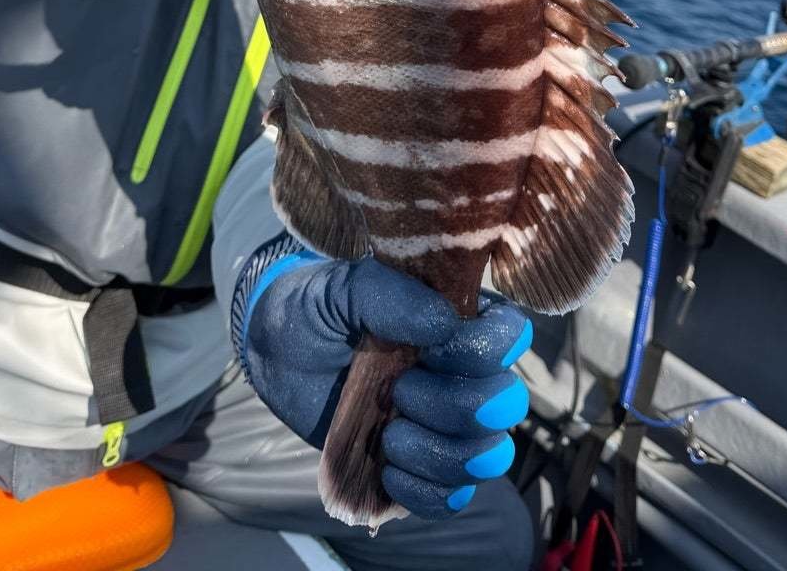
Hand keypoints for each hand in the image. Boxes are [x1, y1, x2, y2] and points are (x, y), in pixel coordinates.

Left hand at [238, 253, 531, 519]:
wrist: (275, 355)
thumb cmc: (317, 309)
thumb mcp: (343, 288)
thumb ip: (389, 294)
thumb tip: (443, 324)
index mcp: (457, 319)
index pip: (510, 336)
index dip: (481, 352)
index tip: (429, 350)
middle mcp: (463, 373)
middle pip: (504, 404)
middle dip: (452, 406)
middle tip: (397, 392)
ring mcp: (445, 425)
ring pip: (486, 457)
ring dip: (438, 454)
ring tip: (388, 437)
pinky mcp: (422, 466)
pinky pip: (453, 498)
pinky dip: (424, 492)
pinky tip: (388, 471)